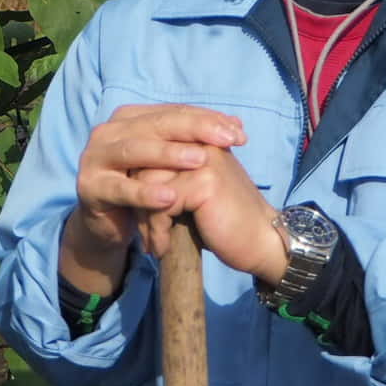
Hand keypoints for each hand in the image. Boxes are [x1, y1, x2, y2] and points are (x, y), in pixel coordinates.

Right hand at [61, 103, 245, 292]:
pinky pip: (120, 188)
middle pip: (156, 125)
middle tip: (226, 139)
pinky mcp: (90, 187)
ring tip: (200, 160)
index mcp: (128, 118)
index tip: (239, 132)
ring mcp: (95, 157)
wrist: (111, 224)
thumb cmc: (145, 187)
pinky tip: (168, 197)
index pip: (172, 112)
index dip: (206, 119)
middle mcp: (109, 131)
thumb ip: (197, 142)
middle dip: (194, 130)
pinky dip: (144, 192)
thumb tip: (237, 124)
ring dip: (168, 154)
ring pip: (135, 150)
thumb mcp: (170, 163)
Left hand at [129, 155, 286, 285]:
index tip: (135, 209)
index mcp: (197, 137)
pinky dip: (156, 229)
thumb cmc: (224, 219)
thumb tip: (126, 171)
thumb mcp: (192, 190)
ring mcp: (204, 158)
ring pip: (148, 181)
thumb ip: (168, 173)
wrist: (260, 242)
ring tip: (149, 242)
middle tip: (141, 231)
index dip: (138, 179)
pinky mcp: (204, 181)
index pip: (151, 144)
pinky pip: (162, 203)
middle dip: (137, 199)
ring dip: (144, 218)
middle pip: (144, 160)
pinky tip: (161, 248)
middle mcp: (200, 140)